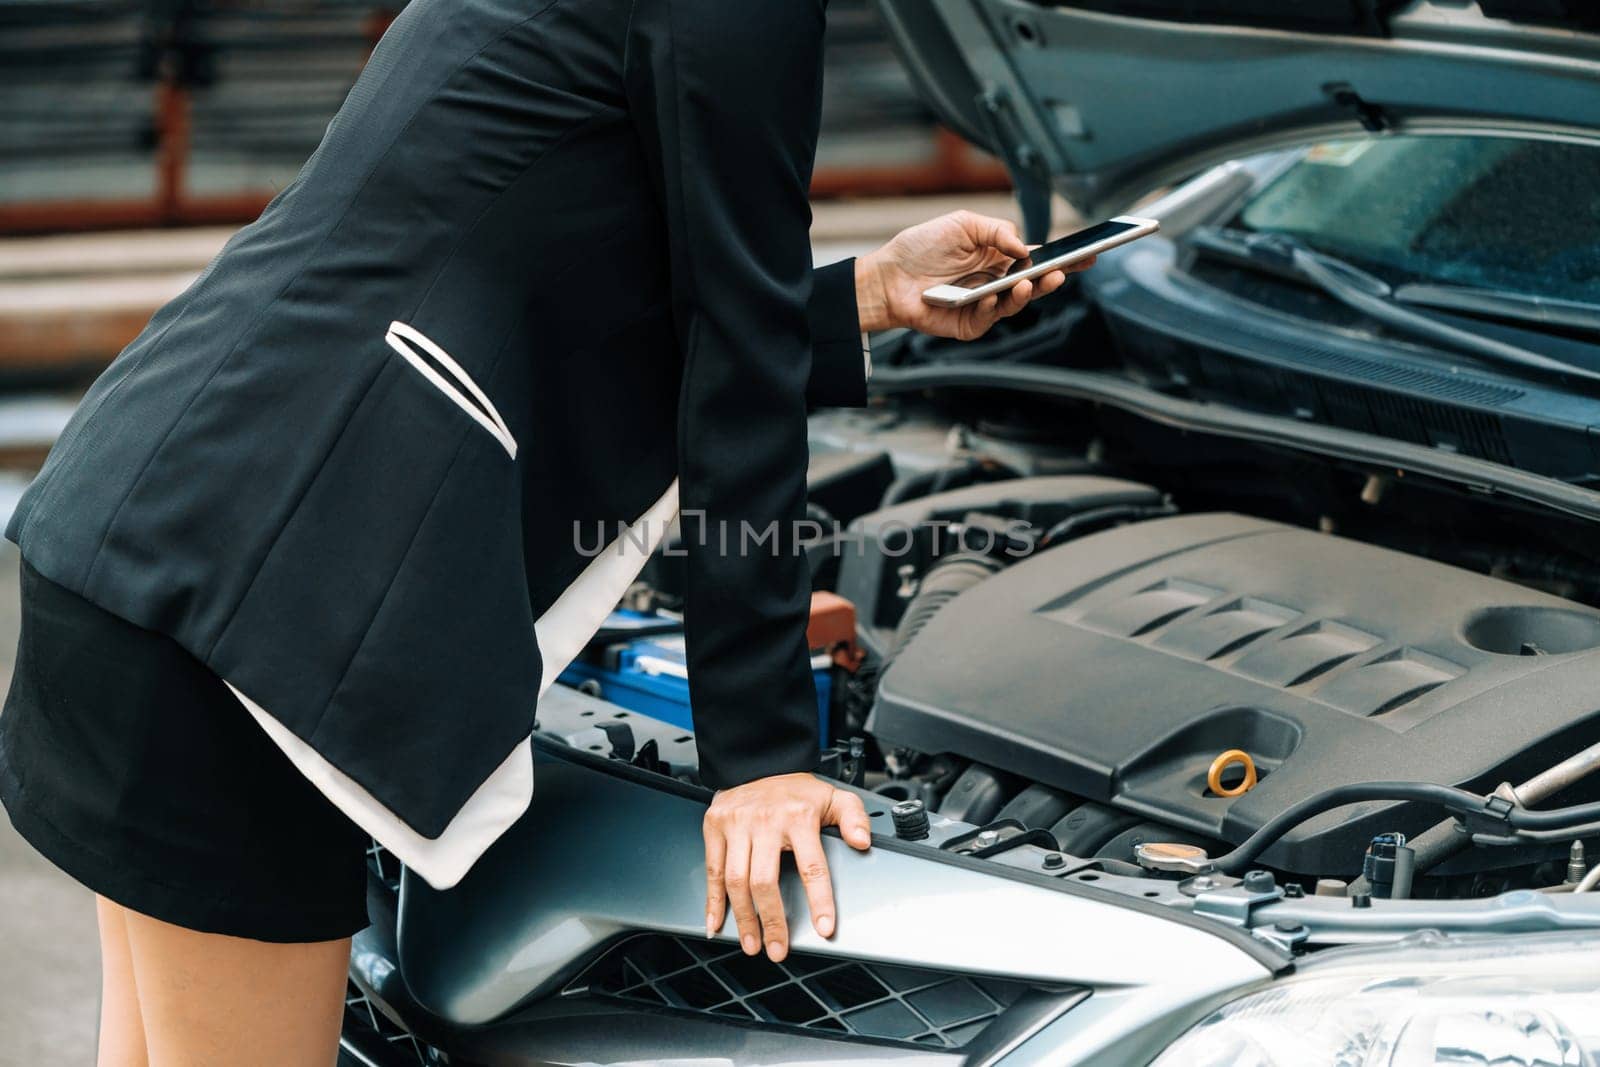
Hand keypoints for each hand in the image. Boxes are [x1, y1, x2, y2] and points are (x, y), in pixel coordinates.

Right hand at [703, 772, 871, 961]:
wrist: (758, 763)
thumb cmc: (796, 790)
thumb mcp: (832, 797)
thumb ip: (853, 818)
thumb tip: (862, 841)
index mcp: (798, 817)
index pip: (812, 866)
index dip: (819, 900)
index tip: (823, 927)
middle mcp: (765, 821)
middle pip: (766, 881)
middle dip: (772, 921)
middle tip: (778, 949)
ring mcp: (737, 824)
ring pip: (737, 880)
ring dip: (744, 918)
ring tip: (753, 943)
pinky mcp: (715, 827)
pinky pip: (712, 869)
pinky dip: (712, 901)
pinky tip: (715, 922)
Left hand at [854, 210, 1094, 339]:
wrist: (889, 275)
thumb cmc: (923, 248)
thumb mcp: (963, 223)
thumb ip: (997, 231)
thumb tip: (1024, 247)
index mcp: (1001, 257)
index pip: (1041, 258)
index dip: (1066, 258)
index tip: (1091, 253)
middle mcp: (998, 282)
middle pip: (1037, 283)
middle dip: (1055, 277)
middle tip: (1065, 271)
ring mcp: (986, 305)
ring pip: (1016, 303)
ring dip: (1027, 294)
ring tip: (1031, 281)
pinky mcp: (970, 324)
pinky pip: (988, 318)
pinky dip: (991, 306)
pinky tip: (990, 295)